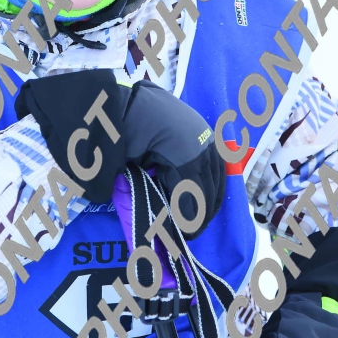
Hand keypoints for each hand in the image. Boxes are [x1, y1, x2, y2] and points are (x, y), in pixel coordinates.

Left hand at [14, 74, 223, 227]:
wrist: (123, 99)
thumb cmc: (120, 131)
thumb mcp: (125, 164)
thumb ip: (142, 192)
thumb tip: (154, 223)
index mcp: (183, 154)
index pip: (193, 197)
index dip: (189, 221)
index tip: (182, 238)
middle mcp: (200, 145)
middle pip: (208, 190)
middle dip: (200, 216)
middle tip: (187, 235)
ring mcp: (205, 137)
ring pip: (217, 178)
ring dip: (210, 202)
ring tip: (198, 221)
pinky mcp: (205, 133)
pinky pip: (217, 164)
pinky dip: (214, 184)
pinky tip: (207, 199)